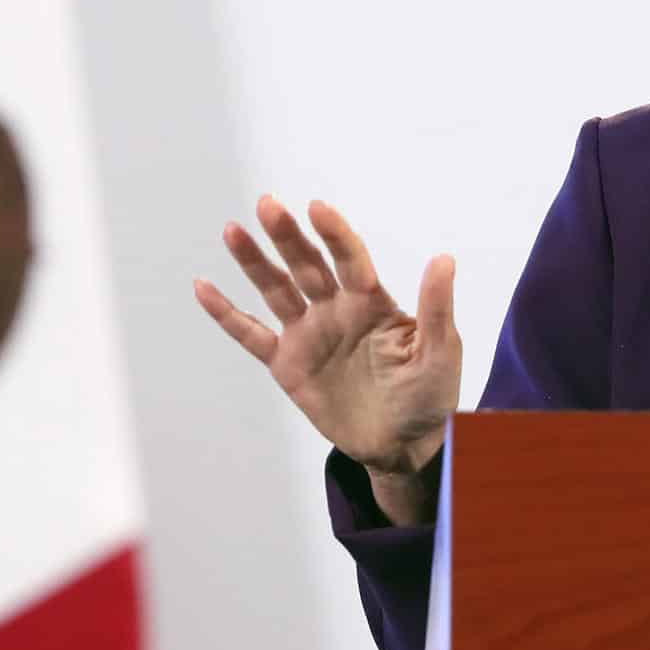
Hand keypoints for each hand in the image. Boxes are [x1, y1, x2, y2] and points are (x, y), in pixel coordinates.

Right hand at [193, 196, 459, 513]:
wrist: (403, 444)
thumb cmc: (429, 394)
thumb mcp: (440, 351)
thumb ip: (435, 307)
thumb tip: (444, 259)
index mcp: (372, 302)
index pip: (350, 260)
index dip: (335, 235)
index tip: (317, 208)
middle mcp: (336, 309)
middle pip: (307, 266)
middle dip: (288, 236)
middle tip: (267, 204)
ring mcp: (309, 334)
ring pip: (276, 290)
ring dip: (254, 262)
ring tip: (233, 231)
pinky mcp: (287, 364)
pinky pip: (252, 335)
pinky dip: (228, 314)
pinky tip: (205, 287)